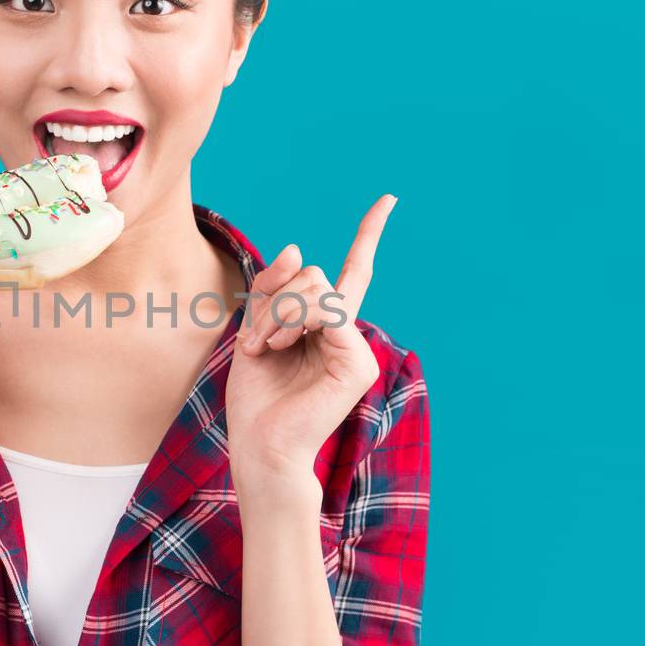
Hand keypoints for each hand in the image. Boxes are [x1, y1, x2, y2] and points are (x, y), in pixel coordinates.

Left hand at [226, 194, 397, 491]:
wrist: (259, 444)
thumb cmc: (256, 396)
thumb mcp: (255, 327)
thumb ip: (273, 287)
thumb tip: (296, 246)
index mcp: (325, 325)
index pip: (352, 271)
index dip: (369, 235)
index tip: (388, 201)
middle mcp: (346, 332)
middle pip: (314, 274)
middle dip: (273, 298)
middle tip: (256, 340)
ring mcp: (356, 347)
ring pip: (317, 287)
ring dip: (276, 312)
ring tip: (265, 348)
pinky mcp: (358, 362)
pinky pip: (327, 310)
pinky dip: (294, 321)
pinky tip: (280, 348)